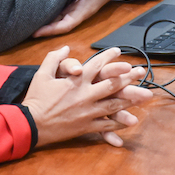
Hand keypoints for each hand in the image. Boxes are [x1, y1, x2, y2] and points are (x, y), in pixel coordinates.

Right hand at [22, 46, 152, 147]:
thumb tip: (65, 47)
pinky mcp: (86, 127)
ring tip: (143, 95)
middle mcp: (85, 95)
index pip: (97, 65)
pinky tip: (129, 121)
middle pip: (112, 84)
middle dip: (128, 78)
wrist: (31, 123)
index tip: (119, 51)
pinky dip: (118, 123)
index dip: (109, 57)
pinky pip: (105, 125)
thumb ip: (54, 58)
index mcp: (76, 81)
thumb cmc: (36, 98)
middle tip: (141, 72)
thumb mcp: (42, 74)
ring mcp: (87, 112)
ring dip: (129, 99)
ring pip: (113, 104)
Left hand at [33, 0, 127, 37]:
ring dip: (46, 21)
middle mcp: (80, 10)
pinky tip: (39, 8)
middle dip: (44, 28)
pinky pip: (61, 9)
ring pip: (59, 17)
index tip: (36, 32)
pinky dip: (50, 11)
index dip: (51, 30)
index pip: (66, 24)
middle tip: (24, 28)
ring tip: (28, 20)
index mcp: (86, 8)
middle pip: (60, 24)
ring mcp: (78, 6)